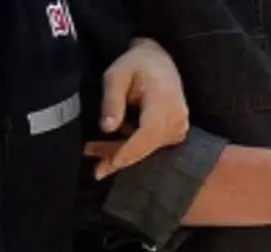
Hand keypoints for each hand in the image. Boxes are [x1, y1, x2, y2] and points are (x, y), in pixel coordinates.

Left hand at [85, 37, 188, 178]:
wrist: (159, 61)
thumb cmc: (135, 65)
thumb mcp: (116, 75)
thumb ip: (111, 101)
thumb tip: (107, 129)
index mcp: (165, 101)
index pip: (149, 133)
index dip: (129, 150)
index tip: (110, 163)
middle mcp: (177, 118)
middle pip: (147, 147)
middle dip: (119, 158)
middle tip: (95, 170)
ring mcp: (179, 128)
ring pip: (147, 150)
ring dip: (120, 154)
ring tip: (92, 153)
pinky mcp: (174, 135)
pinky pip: (150, 147)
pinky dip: (129, 150)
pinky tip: (107, 153)